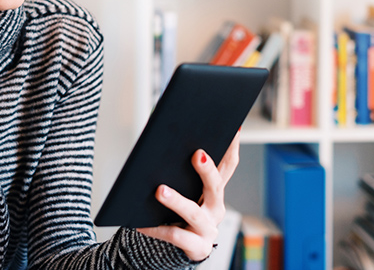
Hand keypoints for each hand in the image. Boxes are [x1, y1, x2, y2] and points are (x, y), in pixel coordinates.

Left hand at [137, 130, 240, 261]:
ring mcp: (207, 228)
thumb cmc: (182, 211)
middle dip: (207, 170)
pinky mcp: (196, 246)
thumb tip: (166, 138)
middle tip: (197, 154)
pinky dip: (157, 229)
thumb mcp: (188, 190)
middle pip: (215, 186)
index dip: (232, 145)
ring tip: (159, 190)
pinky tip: (141, 222)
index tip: (232, 127)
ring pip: (193, 212)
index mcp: (216, 190)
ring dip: (177, 200)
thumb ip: (184, 171)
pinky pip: (174, 236)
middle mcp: (216, 208)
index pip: (229, 164)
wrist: (183, 246)